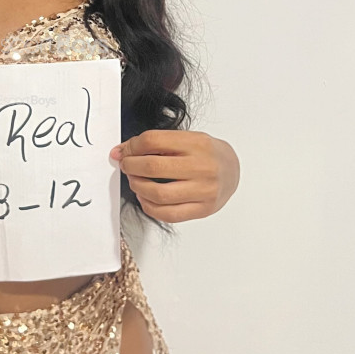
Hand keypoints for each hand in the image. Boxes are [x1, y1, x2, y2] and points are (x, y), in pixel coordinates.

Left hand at [109, 130, 239, 222]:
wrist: (233, 170)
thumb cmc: (206, 154)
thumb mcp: (186, 139)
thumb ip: (156, 143)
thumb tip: (121, 151)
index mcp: (197, 143)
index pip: (153, 141)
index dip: (132, 147)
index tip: (124, 151)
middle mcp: (202, 166)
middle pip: (153, 167)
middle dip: (131, 166)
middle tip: (126, 166)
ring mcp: (204, 190)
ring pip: (158, 194)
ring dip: (138, 187)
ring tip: (136, 181)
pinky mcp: (203, 209)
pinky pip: (168, 214)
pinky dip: (149, 207)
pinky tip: (146, 198)